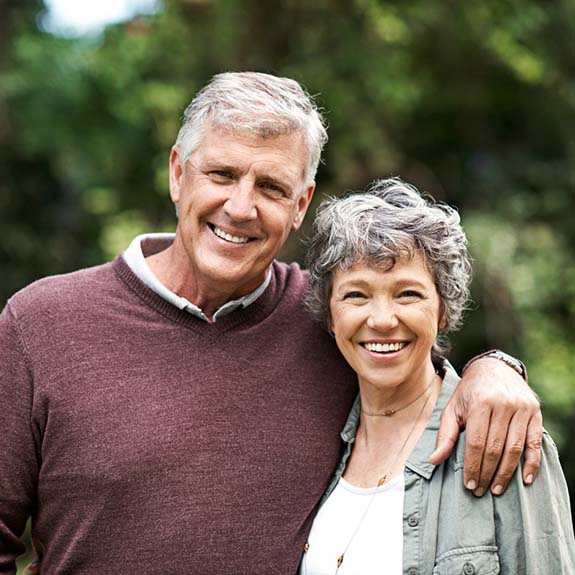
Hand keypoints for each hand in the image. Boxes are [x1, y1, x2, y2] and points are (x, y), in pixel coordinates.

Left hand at [430, 357, 541, 495]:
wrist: (494, 368)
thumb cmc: (469, 392)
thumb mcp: (452, 408)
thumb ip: (445, 435)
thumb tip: (434, 460)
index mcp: (480, 402)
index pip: (476, 442)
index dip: (473, 466)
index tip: (469, 484)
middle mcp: (503, 404)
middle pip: (496, 448)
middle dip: (487, 473)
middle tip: (481, 491)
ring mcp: (521, 408)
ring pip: (515, 448)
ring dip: (506, 473)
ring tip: (497, 489)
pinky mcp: (535, 413)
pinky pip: (535, 443)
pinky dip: (532, 464)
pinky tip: (524, 480)